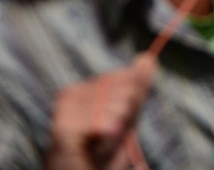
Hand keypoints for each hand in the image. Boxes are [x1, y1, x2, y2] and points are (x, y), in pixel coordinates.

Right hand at [46, 54, 156, 169]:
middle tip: (105, 138)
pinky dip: (108, 143)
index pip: (129, 78)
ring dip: (117, 133)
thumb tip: (148, 57)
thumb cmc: (100, 155)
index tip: (115, 124)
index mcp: (82, 88)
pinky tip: (92, 150)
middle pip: (128, 91)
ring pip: (120, 108)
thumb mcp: (124, 118)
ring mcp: (65, 110)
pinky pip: (108, 126)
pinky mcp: (65, 129)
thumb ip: (136, 87)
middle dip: (126, 118)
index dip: (133, 104)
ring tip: (97, 145)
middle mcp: (70, 94)